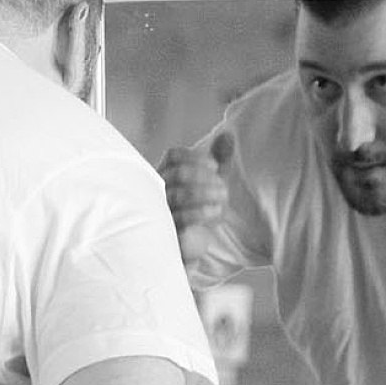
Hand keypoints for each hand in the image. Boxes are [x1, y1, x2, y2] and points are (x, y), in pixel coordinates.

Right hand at [158, 132, 232, 266]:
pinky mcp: (167, 234)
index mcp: (164, 176)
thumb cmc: (194, 210)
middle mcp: (157, 192)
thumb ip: (218, 160)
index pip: (173, 156)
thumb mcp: (209, 184)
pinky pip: (183, 219)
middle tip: (223, 186)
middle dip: (205, 177)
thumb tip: (228, 136)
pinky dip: (204, 212)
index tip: (214, 166)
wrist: (184, 249)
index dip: (195, 157)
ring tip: (224, 198)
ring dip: (208, 194)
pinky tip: (218, 212)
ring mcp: (159, 212)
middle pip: (178, 174)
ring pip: (180, 195)